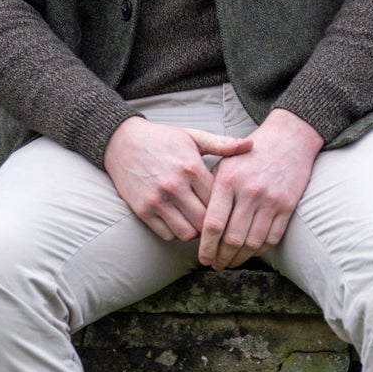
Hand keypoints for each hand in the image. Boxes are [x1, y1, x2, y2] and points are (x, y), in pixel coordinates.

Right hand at [104, 115, 250, 241]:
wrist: (121, 141)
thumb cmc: (162, 139)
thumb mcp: (193, 137)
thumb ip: (222, 144)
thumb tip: (251, 145)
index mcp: (191, 168)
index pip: (219, 200)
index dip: (227, 207)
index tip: (230, 207)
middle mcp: (174, 186)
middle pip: (205, 221)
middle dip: (214, 224)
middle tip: (217, 221)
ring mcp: (157, 200)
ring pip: (187, 233)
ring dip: (195, 231)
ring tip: (198, 222)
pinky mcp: (142, 210)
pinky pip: (167, 234)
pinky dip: (176, 233)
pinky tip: (180, 221)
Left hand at [198, 108, 323, 270]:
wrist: (288, 138)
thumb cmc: (250, 153)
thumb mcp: (224, 162)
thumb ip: (210, 189)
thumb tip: (198, 223)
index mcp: (227, 181)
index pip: (213, 224)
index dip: (206, 247)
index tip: (202, 258)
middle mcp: (248, 192)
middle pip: (232, 238)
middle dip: (221, 257)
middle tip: (215, 265)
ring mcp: (270, 200)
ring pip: (252, 243)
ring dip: (239, 258)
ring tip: (230, 262)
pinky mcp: (287, 206)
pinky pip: (272, 238)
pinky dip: (260, 250)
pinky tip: (250, 252)